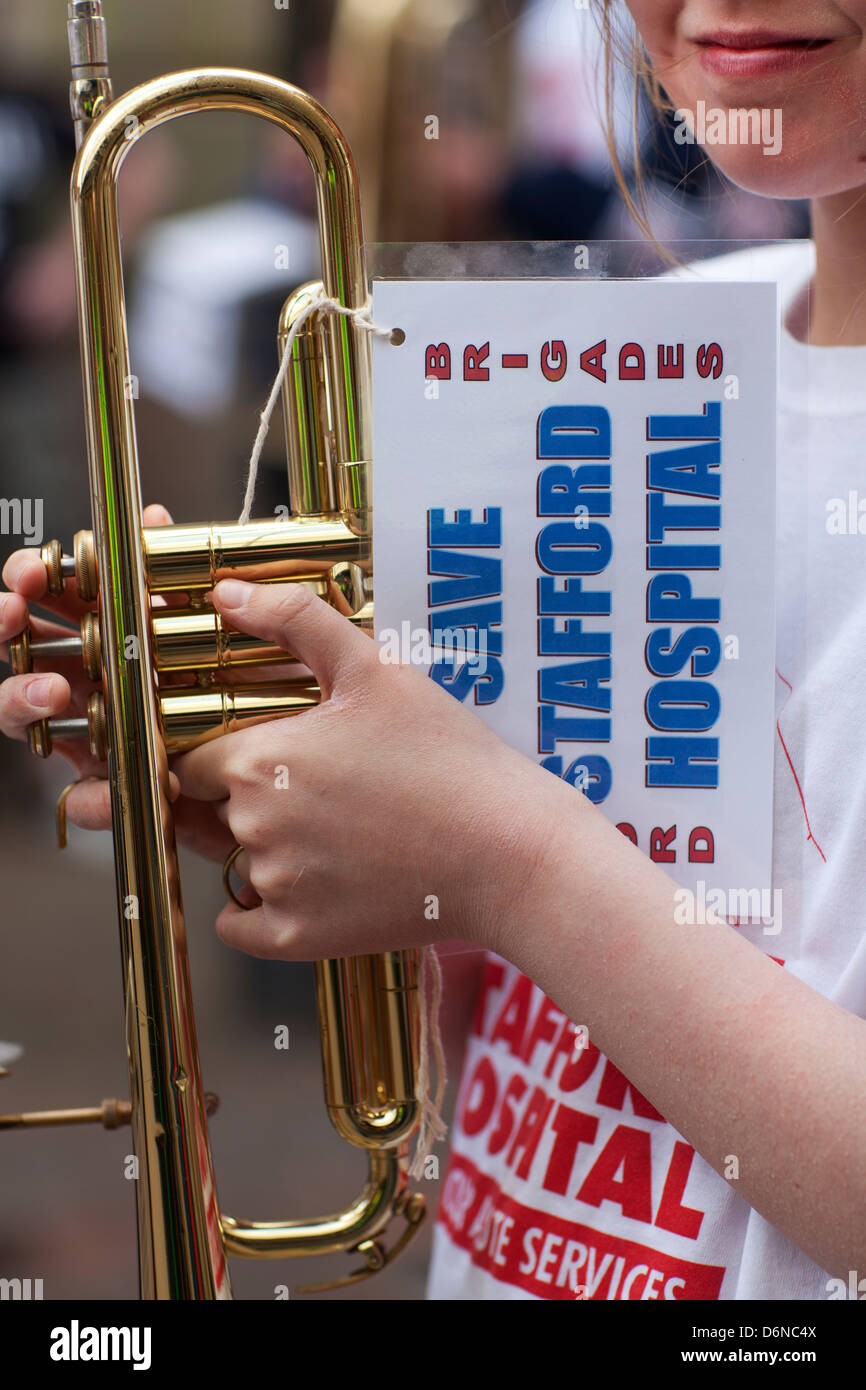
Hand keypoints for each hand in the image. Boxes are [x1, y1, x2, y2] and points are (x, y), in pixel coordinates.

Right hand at [0, 504, 231, 861]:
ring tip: (52, 692)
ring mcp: (91, 731)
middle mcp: (87, 676)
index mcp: (106, 627)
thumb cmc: (257, 678)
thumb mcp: (225, 624)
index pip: (47, 594)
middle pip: (19, 648)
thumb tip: (153, 516)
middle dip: (4, 627)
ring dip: (22, 698)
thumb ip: (181, 578)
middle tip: (12, 615)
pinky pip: (81, 798)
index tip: (31, 574)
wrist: (298, 754)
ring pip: (22, 716)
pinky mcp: (113, 789)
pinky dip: (92, 795)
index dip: (28, 579)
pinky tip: (113, 786)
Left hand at [174, 578, 569, 960]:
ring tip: (339, 834)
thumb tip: (227, 591)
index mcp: (257, 760)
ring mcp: (274, 888)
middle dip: (245, 801)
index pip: (197, 759)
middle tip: (319, 793)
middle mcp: (252, 827)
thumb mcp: (377, 670)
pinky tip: (317, 883)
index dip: (230, 753)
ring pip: (234, 864)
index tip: (281, 755)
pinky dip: (261, 912)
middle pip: (211, 812)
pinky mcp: (297, 939)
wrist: (511, 854)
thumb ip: (296, 621)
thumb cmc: (450, 758)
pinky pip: (243, 927)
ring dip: (263, 851)